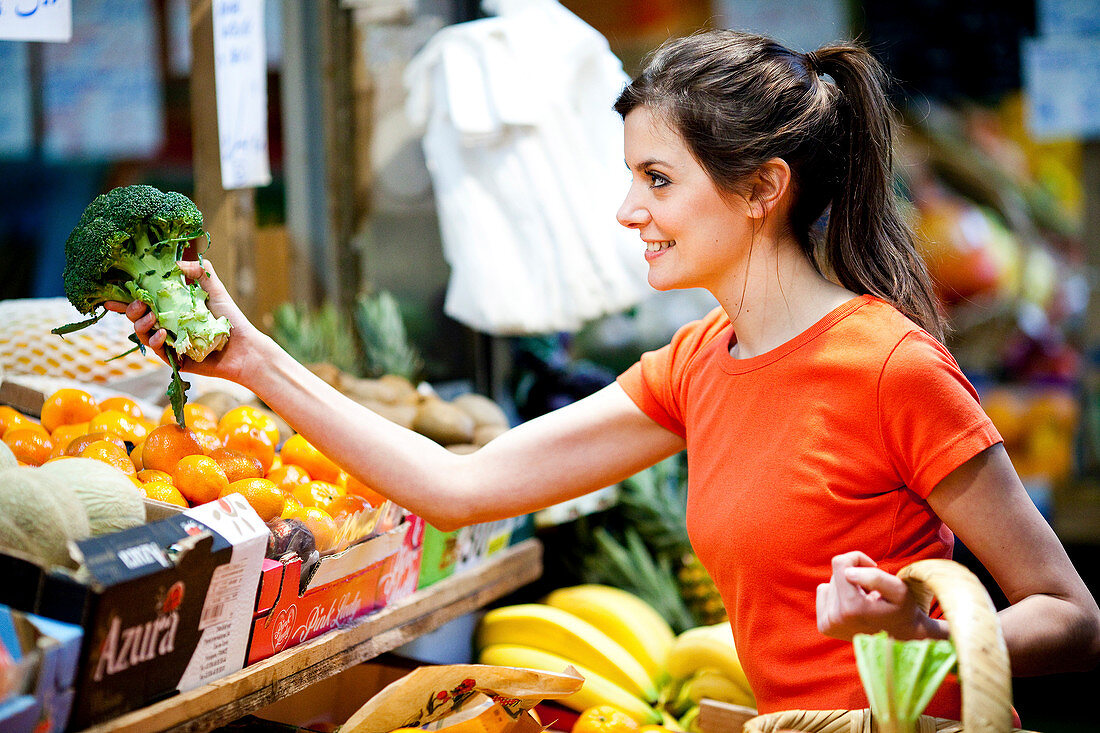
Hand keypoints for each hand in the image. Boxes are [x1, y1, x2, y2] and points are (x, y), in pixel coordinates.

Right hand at [104, 260, 258, 382]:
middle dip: (133, 310)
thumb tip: (176, 263)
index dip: (126, 299)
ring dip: (142, 325)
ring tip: (153, 318)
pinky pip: (157, 350)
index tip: (111, 296)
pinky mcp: (174, 358)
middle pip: (137, 317)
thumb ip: (200, 272)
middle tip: (141, 305)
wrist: (244, 348)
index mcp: (172, 308)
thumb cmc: (230, 319)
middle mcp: (167, 324)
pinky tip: (163, 335)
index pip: (144, 301)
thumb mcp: (215, 290)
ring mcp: (169, 342)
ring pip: (143, 333)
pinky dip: (157, 341)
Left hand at [816, 551, 946, 640]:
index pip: (840, 563)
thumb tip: (847, 572)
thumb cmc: (902, 611)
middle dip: (855, 576)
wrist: (901, 640)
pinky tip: (854, 609)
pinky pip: (823, 593)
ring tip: (866, 603)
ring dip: (848, 587)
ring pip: (830, 584)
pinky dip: (838, 596)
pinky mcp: (824, 626)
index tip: (874, 569)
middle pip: (836, 574)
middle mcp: (834, 618)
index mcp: (851, 608)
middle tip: (873, 593)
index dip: (858, 559)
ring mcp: (827, 624)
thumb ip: (875, 578)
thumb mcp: (899, 590)